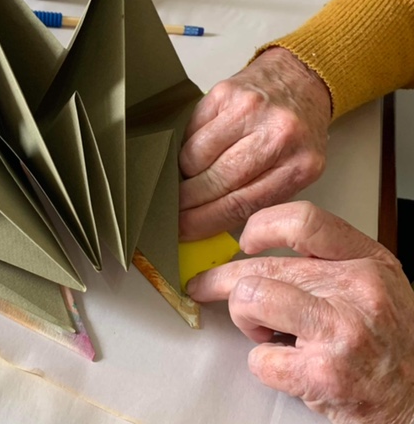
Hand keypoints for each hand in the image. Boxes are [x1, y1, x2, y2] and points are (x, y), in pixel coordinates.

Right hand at [179, 47, 330, 239]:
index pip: (240, 204)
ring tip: (187, 178)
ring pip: (195, 157)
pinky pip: (191, 132)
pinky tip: (195, 151)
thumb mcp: (292, 171)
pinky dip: (187, 147)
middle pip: (215, 182)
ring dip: (184, 174)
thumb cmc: (293, 131)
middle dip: (187, 202)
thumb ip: (257, 197)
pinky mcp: (226, 93)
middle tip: (172, 211)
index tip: (182, 230)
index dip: (204, 221)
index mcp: (299, 166)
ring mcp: (250, 111)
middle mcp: (277, 135)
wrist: (299, 80)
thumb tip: (205, 222)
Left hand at [187, 201, 413, 423]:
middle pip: (262, 265)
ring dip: (246, 319)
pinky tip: (288, 367)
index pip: (303, 220)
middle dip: (218, 278)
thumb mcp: (374, 285)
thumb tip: (258, 251)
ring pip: (250, 298)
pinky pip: (259, 357)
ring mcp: (340, 330)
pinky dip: (264, 365)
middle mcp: (356, 289)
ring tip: (265, 332)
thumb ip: (326, 261)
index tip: (245, 240)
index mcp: (367, 261)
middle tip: (203, 285)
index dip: (261, 226)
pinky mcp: (323, 373)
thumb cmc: (390, 341)